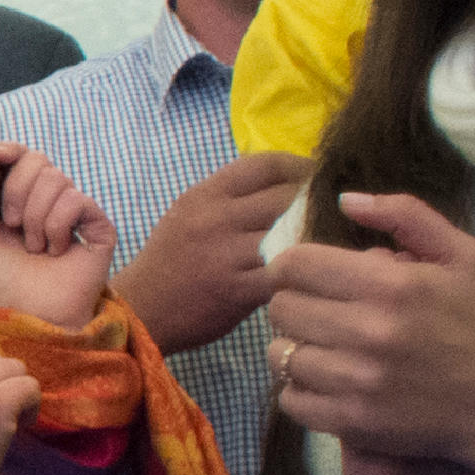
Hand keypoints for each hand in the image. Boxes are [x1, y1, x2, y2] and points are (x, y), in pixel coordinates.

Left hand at [0, 121, 116, 329]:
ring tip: (34, 248)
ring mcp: (74, 213)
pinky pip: (77, 200)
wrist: (22, 315)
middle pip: (38, 160)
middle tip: (12, 225)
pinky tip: (55, 250)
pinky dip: (57, 225)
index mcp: (18, 199)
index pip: (21, 157)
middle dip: (16, 190)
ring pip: (57, 179)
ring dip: (35, 216)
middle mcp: (47, 202)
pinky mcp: (97, 227)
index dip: (10, 150)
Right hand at [112, 151, 313, 353]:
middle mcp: (215, 218)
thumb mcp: (190, 213)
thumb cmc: (170, 260)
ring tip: (330, 240)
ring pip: (292, 234)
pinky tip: (311, 273)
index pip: (266, 164)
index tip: (319, 177)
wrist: (140, 309)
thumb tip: (286, 184)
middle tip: (334, 212)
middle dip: (317, 203)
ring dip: (318, 237)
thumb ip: (231, 197)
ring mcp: (226, 254)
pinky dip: (303, 271)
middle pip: (287, 197)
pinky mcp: (238, 290)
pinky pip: (285, 272)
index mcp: (205, 194)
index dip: (302, 166)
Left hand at [267, 194, 474, 474]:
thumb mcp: (461, 255)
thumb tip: (345, 200)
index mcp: (390, 285)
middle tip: (318, 310)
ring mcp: (357, 381)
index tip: (304, 275)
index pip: (294, 265)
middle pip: (280, 308)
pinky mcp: (351, 421)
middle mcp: (369, 331)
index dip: (291, 266)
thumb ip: (405, 215)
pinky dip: (300, 390)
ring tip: (323, 346)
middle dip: (294, 304)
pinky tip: (326, 380)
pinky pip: (290, 399)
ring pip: (280, 354)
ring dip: (295, 348)